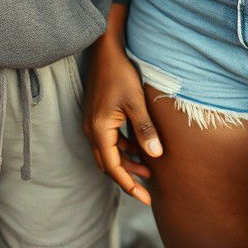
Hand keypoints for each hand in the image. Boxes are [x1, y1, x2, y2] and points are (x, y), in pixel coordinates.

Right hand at [83, 16, 162, 205]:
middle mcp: (92, 129)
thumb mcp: (136, 102)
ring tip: (148, 170)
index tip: (144, 198)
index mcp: (99, 129)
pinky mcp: (97, 115)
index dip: (128, 184)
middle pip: (108, 163)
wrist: (106, 49)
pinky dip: (122, 149)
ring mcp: (92, 122)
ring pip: (108, 153)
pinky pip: (108, 141)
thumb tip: (155, 155)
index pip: (112, 166)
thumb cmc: (121, 72)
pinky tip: (138, 147)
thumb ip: (145, 129)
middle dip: (127, 178)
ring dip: (125, 163)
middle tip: (147, 191)